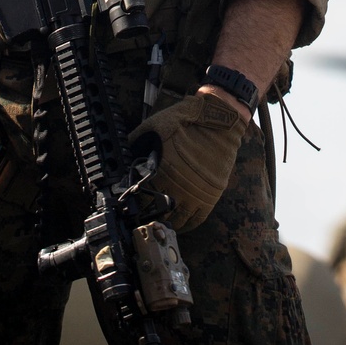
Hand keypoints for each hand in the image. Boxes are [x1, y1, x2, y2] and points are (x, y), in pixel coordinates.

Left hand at [130, 93, 245, 231]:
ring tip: (160, 219)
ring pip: (177, 220)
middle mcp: (180, 186)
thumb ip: (138, 140)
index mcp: (164, 170)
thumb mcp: (156, 125)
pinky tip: (180, 222)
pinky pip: (197, 219)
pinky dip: (187, 224)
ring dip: (168, 221)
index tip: (131, 201)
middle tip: (144, 212)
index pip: (143, 197)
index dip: (135, 201)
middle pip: (159, 213)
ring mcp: (197, 193)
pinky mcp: (212, 195)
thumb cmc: (188, 121)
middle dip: (149, 213)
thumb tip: (125, 152)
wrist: (221, 120)